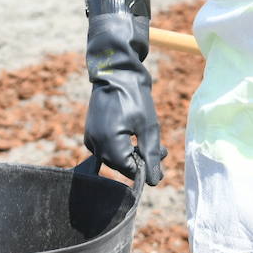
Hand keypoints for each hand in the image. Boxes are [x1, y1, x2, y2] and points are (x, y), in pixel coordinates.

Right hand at [83, 0, 165, 186]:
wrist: (116, 71)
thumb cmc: (135, 97)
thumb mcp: (149, 127)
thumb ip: (152, 155)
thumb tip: (155, 181)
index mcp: (108, 143)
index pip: (127, 170)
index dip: (145, 168)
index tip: (160, 158)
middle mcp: (94, 143)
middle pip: (120, 165)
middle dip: (141, 160)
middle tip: (162, 149)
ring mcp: (90, 137)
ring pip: (114, 157)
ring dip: (133, 153)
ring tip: (151, 141)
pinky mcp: (91, 131)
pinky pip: (108, 147)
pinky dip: (122, 145)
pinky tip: (135, 134)